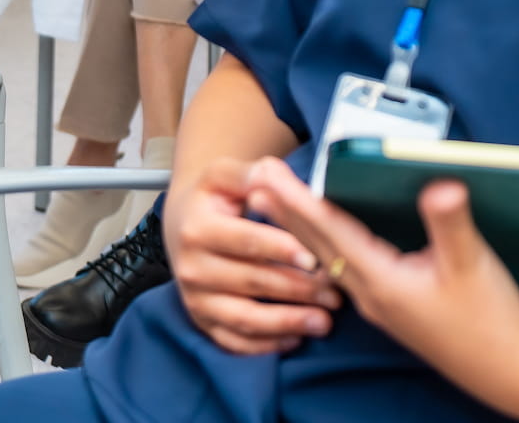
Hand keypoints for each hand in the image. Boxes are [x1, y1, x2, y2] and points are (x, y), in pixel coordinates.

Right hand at [166, 157, 341, 355]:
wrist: (183, 224)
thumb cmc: (214, 198)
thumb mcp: (225, 176)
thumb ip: (252, 173)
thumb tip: (272, 175)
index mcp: (198, 228)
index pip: (247, 241)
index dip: (282, 249)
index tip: (316, 257)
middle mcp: (192, 268)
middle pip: (253, 281)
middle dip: (298, 289)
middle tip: (335, 293)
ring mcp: (196, 299)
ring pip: (245, 318)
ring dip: (288, 322)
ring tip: (324, 322)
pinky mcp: (201, 322)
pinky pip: (234, 342)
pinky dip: (266, 345)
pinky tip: (296, 338)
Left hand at [244, 159, 518, 411]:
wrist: (509, 372)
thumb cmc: (492, 321)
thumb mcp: (472, 266)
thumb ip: (451, 224)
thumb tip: (440, 184)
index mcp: (383, 281)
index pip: (330, 232)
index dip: (297, 199)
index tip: (267, 174)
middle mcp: (370, 293)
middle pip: (316, 244)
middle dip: (284, 208)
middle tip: (254, 175)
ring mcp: (377, 302)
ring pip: (324, 257)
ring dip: (297, 226)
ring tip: (270, 202)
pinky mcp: (390, 305)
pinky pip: (341, 269)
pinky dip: (321, 246)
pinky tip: (317, 240)